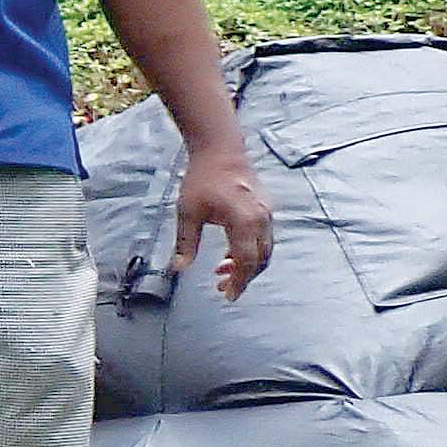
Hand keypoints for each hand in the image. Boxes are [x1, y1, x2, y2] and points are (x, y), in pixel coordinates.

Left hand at [173, 143, 274, 299]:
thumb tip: (178, 269)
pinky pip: (264, 238)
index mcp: (244, 221)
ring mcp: (268, 214)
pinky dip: (251, 251)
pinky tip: (230, 256)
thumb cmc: (202, 180)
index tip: (228, 295)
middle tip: (224, 288)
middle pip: (260, 260)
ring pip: (265, 250)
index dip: (239, 282)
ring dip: (247, 265)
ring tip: (222, 272)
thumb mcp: (187, 213)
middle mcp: (262, 219)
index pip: (247, 261)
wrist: (220, 151)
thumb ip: (185, 243)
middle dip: (244, 278)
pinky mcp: (266, 210)